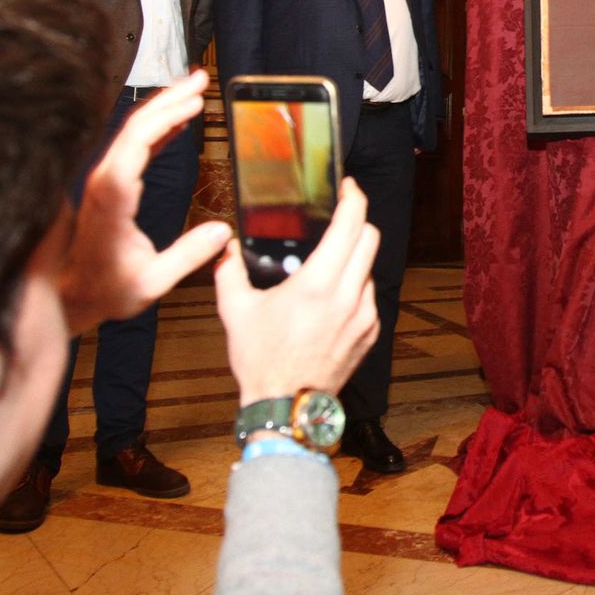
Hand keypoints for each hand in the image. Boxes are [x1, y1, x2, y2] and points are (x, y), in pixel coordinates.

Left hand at [59, 70, 231, 333]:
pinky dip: (158, 129)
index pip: (137, 142)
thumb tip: (222, 233)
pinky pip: (135, 146)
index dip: (167, 117)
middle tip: (201, 79)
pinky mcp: (109, 184)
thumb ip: (188, 256)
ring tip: (194, 90)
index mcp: (112, 197)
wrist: (71, 294)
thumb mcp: (152, 281)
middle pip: (136, 125)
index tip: (195, 101)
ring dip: (164, 107)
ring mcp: (104, 180)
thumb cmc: (105, 289)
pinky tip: (178, 121)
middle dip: (169, 97)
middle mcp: (104, 181)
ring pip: (134, 131)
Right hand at [215, 179, 380, 404]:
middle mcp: (349, 295)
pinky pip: (369, 295)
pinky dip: (356, 286)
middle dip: (357, 220)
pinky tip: (331, 297)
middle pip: (370, 237)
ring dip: (354, 257)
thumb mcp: (235, 312)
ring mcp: (365, 315)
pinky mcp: (371, 332)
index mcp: (317, 283)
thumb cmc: (262, 360)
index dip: (354, 197)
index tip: (347, 187)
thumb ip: (228, 272)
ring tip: (327, 263)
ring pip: (370, 267)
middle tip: (339, 217)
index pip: (351, 224)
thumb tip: (224, 247)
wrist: (287, 407)